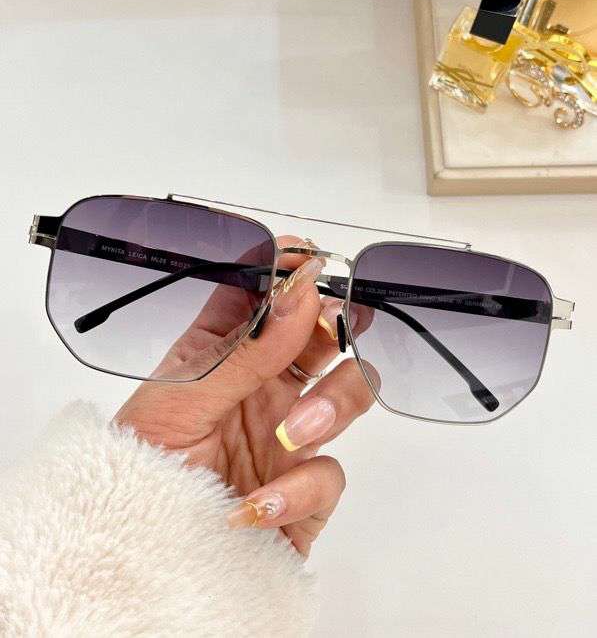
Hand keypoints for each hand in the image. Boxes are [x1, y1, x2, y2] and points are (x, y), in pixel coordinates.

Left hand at [115, 236, 375, 555]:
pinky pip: (330, 475)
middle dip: (336, 325)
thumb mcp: (181, 400)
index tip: (306, 257)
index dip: (290, 270)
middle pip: (324, 335)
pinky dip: (299, 489)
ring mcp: (290, 434)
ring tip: (292, 433)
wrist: (137, 553)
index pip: (267, 296)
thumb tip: (299, 293)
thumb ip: (247, 351)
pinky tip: (257, 504)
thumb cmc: (142, 465)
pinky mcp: (305, 489)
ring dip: (335, 403)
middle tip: (328, 328)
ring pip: (350, 390)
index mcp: (227, 350)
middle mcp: (266, 384)